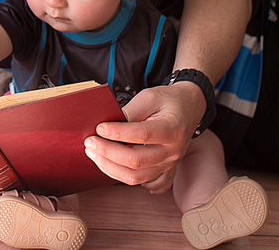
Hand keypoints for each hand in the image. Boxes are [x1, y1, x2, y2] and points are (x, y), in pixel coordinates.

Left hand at [82, 82, 202, 188]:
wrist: (188, 109)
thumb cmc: (167, 101)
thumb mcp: (149, 97)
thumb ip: (129, 112)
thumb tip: (106, 127)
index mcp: (173, 129)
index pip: (142, 135)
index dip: (118, 133)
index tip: (99, 128)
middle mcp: (173, 151)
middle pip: (137, 161)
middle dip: (108, 153)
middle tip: (89, 142)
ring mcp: (169, 164)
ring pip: (136, 177)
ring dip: (110, 167)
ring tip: (93, 153)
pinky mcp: (163, 170)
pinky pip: (141, 181)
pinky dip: (122, 176)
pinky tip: (108, 166)